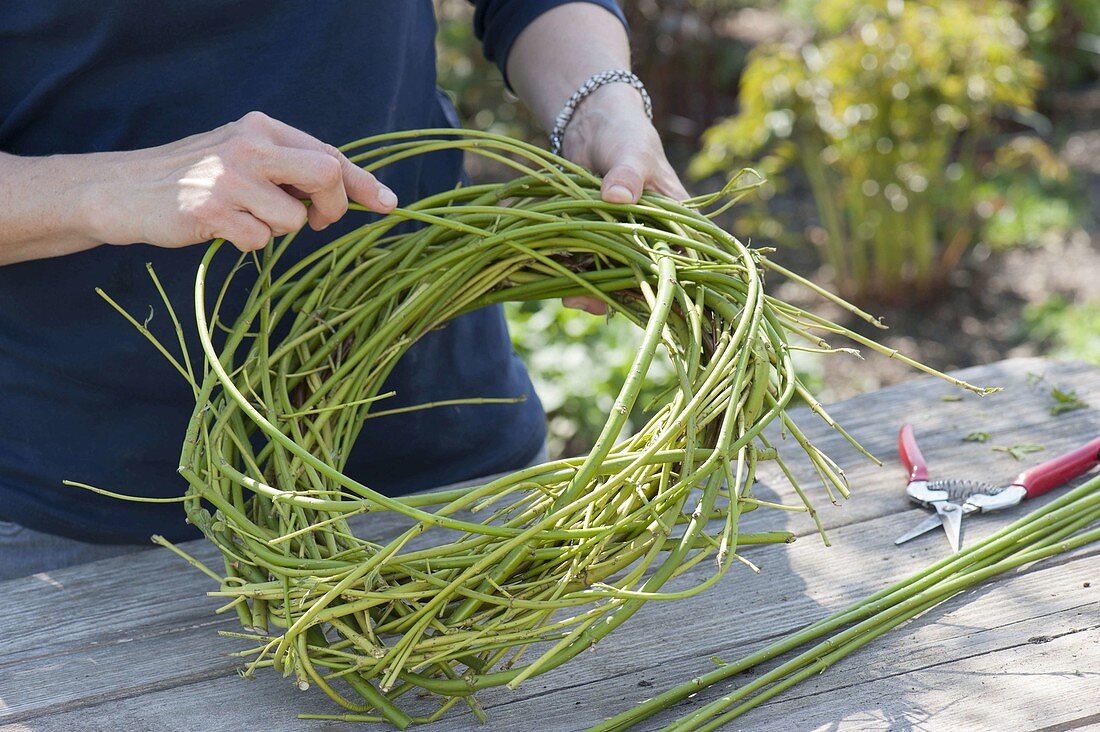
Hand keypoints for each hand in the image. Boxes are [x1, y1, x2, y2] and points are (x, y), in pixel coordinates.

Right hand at [87, 111, 396, 252]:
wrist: (124, 190)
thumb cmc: (196, 177)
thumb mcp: (244, 157)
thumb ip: (290, 168)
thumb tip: (354, 192)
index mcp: (262, 128)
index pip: (328, 154)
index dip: (363, 183)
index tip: (389, 204)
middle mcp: (249, 145)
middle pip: (326, 175)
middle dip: (333, 208)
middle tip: (318, 222)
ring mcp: (230, 177)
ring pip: (294, 219)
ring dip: (279, 231)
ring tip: (246, 218)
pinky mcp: (212, 210)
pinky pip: (260, 242)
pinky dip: (250, 244)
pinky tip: (223, 230)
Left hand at [559, 85, 688, 314]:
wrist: (592, 127)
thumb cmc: (625, 135)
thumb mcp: (631, 151)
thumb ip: (627, 173)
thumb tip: (616, 197)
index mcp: (678, 221)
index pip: (683, 259)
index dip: (671, 284)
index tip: (649, 299)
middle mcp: (654, 238)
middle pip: (646, 278)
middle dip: (624, 294)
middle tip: (596, 302)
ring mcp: (624, 242)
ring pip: (617, 278)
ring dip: (596, 291)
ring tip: (573, 299)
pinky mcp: (598, 242)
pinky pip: (592, 269)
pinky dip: (578, 279)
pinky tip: (563, 289)